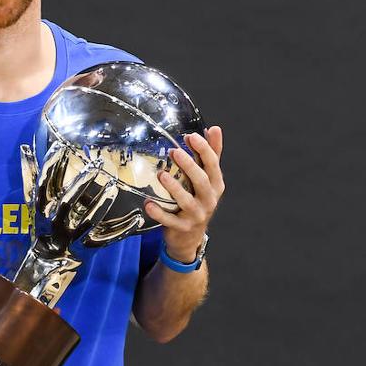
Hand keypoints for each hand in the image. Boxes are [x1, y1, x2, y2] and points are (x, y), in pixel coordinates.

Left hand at [144, 125, 224, 262]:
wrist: (190, 236)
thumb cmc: (198, 200)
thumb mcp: (207, 179)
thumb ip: (211, 155)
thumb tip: (215, 129)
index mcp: (216, 185)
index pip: (213, 165)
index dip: (204, 150)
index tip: (191, 136)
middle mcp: (209, 200)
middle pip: (202, 181)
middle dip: (189, 166)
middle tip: (173, 151)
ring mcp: (196, 215)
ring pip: (186, 201)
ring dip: (174, 188)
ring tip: (161, 174)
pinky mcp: (182, 228)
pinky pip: (170, 220)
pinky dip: (159, 213)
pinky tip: (148, 203)